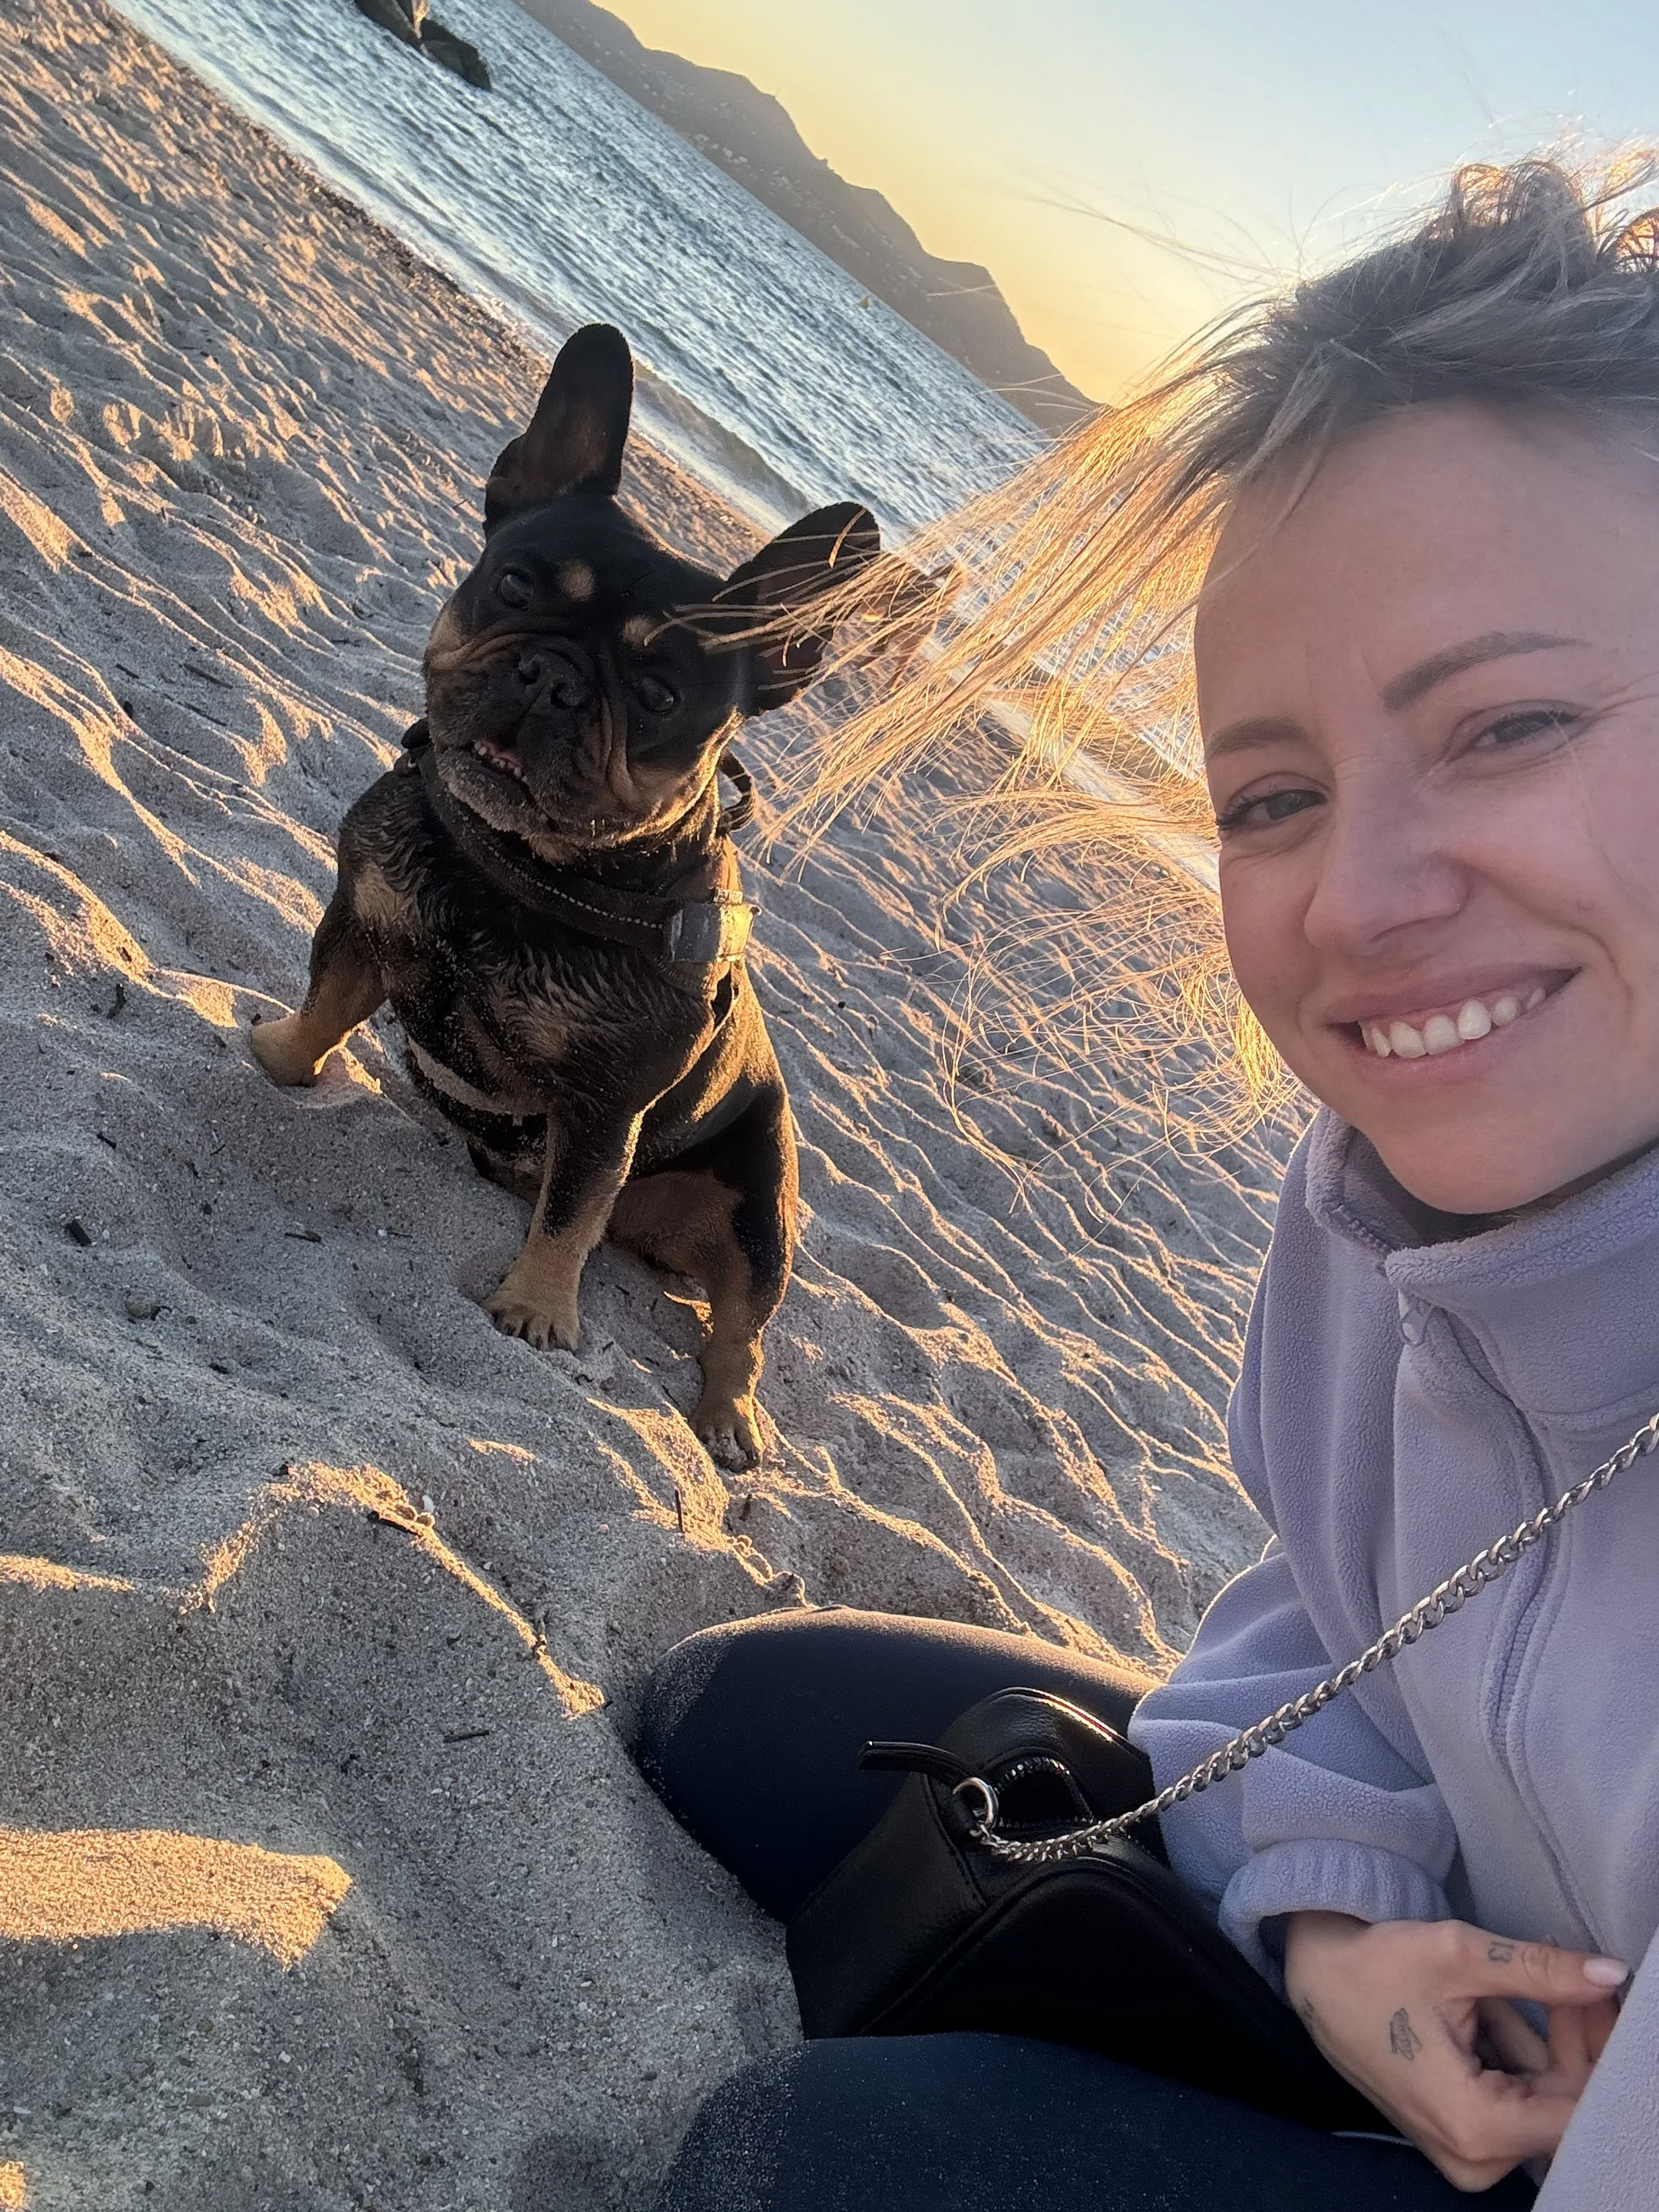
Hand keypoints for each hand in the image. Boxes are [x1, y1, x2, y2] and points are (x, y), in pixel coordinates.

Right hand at [1284, 1912, 1627, 2190]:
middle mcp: (1472, 2157)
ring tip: (1513, 1984)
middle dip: (1572, 2040)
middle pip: (1561, 2107)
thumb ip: (1539, 1971)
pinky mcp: (1459, 2136)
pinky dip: (1519, 2054)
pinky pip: (1516, 2103)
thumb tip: (1610, 1974)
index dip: (1595, 2048)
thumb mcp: (1457, 1956)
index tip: (1594, 1994)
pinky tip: (1496, 2009)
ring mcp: (1465, 2152)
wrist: (1315, 1977)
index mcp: (1473, 2125)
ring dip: (1544, 2042)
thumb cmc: (1373, 1965)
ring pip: (1542, 2102)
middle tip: (1570, 1979)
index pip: (1575, 2106)